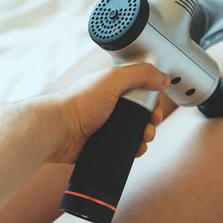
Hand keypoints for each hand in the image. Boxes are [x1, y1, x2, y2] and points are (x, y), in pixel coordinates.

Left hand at [50, 63, 169, 163]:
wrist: (58, 130)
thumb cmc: (78, 103)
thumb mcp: (113, 79)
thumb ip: (141, 74)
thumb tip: (163, 78)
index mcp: (114, 87)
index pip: (143, 90)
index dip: (153, 99)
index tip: (156, 107)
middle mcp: (112, 104)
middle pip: (142, 112)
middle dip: (152, 120)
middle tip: (151, 124)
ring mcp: (108, 124)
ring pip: (136, 130)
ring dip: (146, 135)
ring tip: (144, 138)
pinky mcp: (105, 141)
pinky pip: (127, 145)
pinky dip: (135, 148)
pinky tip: (137, 148)